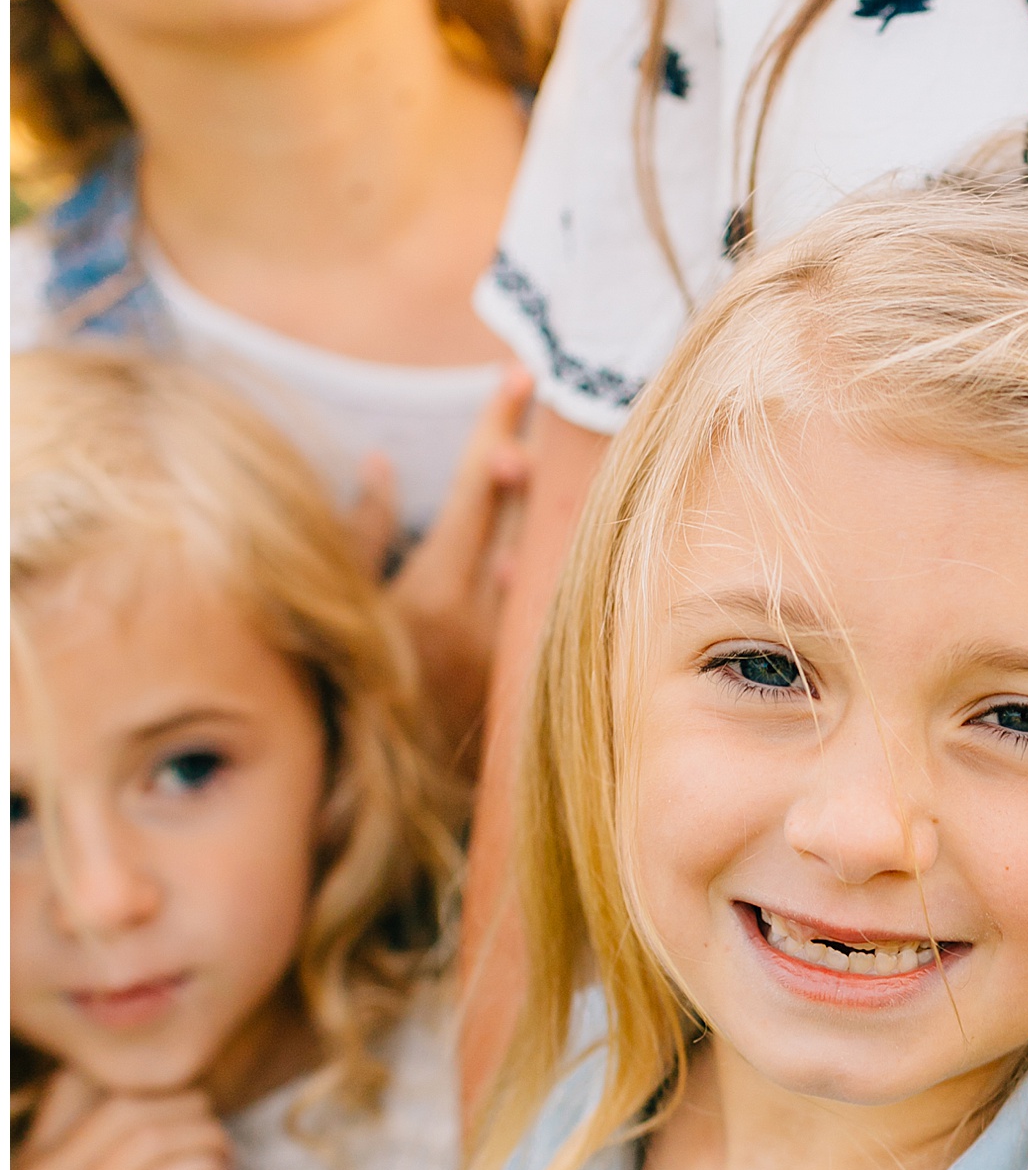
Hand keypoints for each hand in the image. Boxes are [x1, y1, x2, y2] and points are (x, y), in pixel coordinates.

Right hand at [12, 1073, 232, 1169]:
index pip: (74, 1084)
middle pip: (125, 1104)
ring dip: (201, 1136)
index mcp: (29, 1165)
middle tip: (212, 1123)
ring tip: (225, 1152)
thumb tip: (137, 1145)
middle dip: (181, 1105)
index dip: (131, 1079)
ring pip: (149, 1137)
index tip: (172, 1097)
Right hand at [378, 367, 534, 763]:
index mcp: (435, 592)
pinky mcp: (524, 677)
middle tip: (546, 400)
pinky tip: (522, 555)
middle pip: (523, 512)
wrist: (375, 797)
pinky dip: (528, 572)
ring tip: (535, 467)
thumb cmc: (342, 699)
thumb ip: (361, 535)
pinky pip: (533, 605)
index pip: (477, 489)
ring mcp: (512, 650)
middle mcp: (485, 618)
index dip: (496, 425)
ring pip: (539, 557)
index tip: (520, 373)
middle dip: (531, 453)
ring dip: (534, 512)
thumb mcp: (340, 608)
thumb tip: (384, 465)